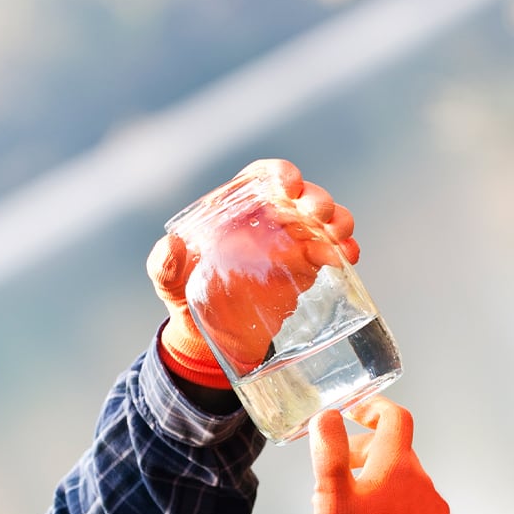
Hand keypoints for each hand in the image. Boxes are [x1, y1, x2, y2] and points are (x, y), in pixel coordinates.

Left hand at [149, 159, 358, 383]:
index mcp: (235, 209)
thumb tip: (172, 245)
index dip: (279, 174)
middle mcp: (266, 219)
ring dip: (337, 221)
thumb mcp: (168, 282)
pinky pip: (331, 251)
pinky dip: (344, 250)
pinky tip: (349, 257)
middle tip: (319, 214)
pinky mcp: (306, 268)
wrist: (208, 339)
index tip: (289, 185)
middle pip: (300, 196)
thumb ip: (165, 265)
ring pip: (322, 220)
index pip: (260, 178)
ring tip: (340, 237)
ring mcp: (290, 242)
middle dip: (315, 199)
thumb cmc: (184, 299)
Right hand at [310, 397, 455, 513]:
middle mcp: (424, 485)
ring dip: (382, 487)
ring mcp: (436, 513)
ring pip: (407, 485)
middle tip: (338, 474)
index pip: (395, 418)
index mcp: (397, 468)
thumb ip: (328, 452)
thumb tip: (328, 416)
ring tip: (354, 513)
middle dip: (367, 455)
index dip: (374, 409)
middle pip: (397, 453)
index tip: (355, 412)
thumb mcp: (329, 499)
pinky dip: (399, 513)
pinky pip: (420, 513)